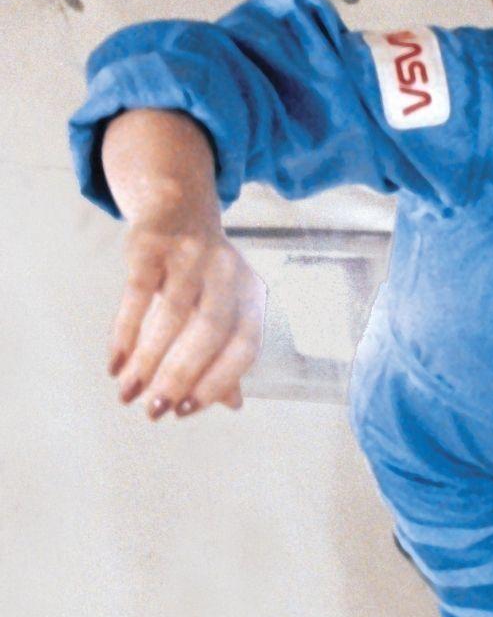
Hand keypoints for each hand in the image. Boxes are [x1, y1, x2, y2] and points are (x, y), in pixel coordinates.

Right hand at [108, 212, 266, 420]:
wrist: (177, 206)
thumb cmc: (205, 271)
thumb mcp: (226, 305)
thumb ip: (228, 353)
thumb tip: (233, 403)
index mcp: (253, 293)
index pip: (245, 345)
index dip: (217, 381)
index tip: (185, 410)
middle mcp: (229, 273)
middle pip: (209, 333)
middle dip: (179, 376)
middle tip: (152, 410)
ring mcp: (192, 256)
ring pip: (171, 316)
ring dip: (146, 360)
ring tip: (126, 391)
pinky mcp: (154, 246)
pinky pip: (137, 295)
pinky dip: (124, 332)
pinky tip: (115, 362)